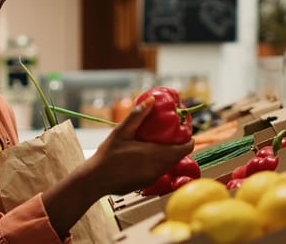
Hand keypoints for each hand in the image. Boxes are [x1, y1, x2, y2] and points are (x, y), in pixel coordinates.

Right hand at [41, 96, 193, 237]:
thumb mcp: (121, 132)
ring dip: (170, 154)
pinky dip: (160, 163)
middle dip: (180, 145)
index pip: (184, 149)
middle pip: (178, 157)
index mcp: (156, 154)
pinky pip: (160, 171)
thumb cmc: (107, 155)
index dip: (189, 140)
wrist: (96, 180)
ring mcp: (153, 178)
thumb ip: (137, 115)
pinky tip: (148, 156)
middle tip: (173, 133)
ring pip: (169, 165)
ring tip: (161, 142)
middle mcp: (158, 168)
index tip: (186, 131)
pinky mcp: (146, 184)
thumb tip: (151, 100)